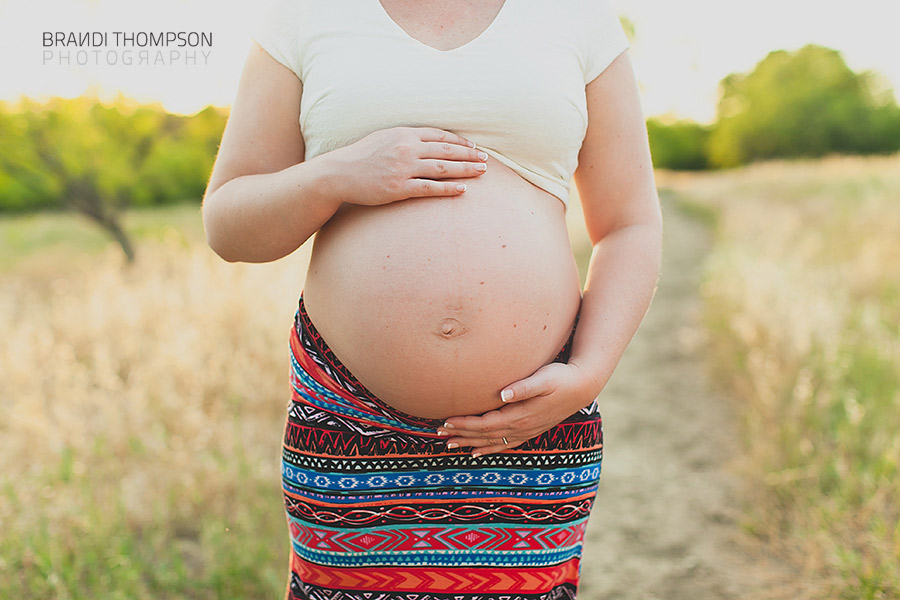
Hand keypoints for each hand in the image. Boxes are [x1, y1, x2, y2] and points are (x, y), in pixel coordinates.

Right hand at [328, 126, 487, 205]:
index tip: (474, 147)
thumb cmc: (362, 156)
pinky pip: (429, 188)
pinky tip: (463, 190)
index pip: (440, 136)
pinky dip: (448, 189)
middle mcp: (406, 148)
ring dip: (465, 170)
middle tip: (486, 160)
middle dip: (469, 155)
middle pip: (446, 151)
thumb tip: (429, 141)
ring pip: (443, 169)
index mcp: (404, 133)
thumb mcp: (385, 138)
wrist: (339, 173)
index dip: (460, 142)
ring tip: (481, 172)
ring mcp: (403, 169)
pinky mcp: (398, 188)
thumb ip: (407, 138)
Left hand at [437, 361, 600, 456]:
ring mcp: (526, 431)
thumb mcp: (545, 378)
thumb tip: (503, 394)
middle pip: (484, 435)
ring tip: (450, 445)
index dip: (465, 423)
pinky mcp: (530, 430)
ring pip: (492, 442)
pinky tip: (477, 452)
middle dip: (461, 435)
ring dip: (470, 443)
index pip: (486, 423)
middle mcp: (521, 428)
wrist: (583, 386)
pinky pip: (505, 444)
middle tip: (438, 434)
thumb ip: (524, 387)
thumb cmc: (561, 378)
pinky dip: (488, 449)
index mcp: (521, 416)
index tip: (446, 421)